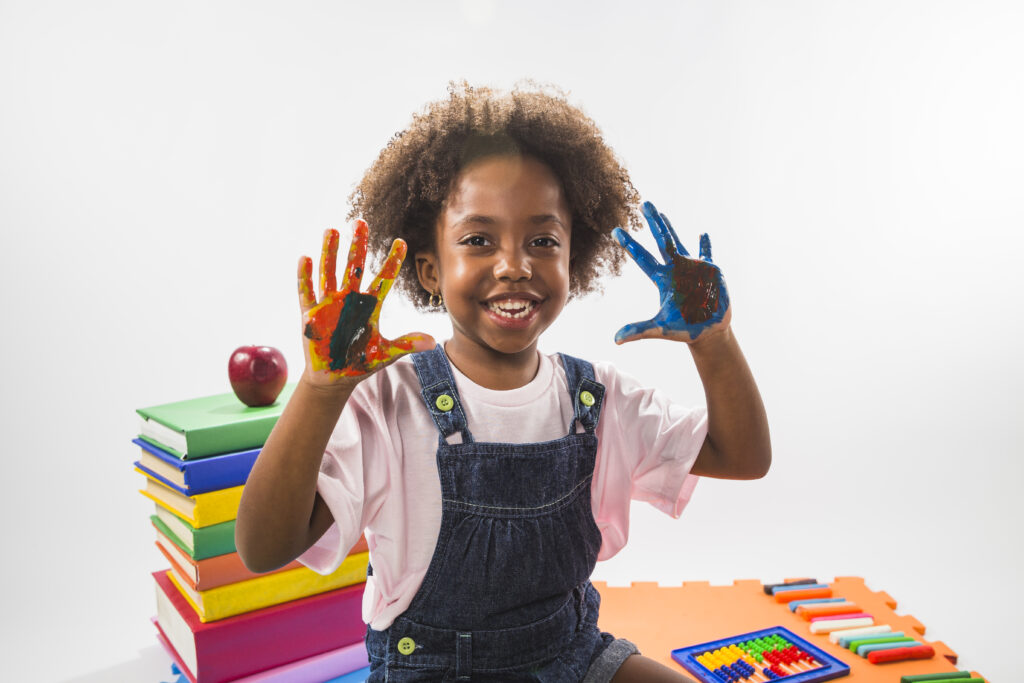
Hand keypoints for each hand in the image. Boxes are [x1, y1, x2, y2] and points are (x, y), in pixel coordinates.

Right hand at [298, 220, 434, 383]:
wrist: (334, 377)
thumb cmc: (360, 362)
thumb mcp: (385, 353)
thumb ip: (406, 344)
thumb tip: (432, 342)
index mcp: (370, 305)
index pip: (384, 279)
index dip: (392, 261)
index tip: (401, 242)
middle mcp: (350, 299)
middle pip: (354, 267)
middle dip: (357, 245)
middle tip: (361, 222)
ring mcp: (329, 304)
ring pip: (329, 272)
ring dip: (329, 253)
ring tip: (331, 231)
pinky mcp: (311, 315)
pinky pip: (307, 292)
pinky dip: (305, 277)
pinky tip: (305, 258)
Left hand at [612, 201, 730, 343]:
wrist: (708, 331)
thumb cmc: (684, 330)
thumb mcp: (661, 329)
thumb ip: (639, 330)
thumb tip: (616, 339)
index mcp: (663, 279)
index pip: (643, 258)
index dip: (630, 245)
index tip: (616, 230)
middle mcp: (675, 269)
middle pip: (661, 241)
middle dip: (653, 223)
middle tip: (643, 204)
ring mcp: (692, 268)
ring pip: (678, 241)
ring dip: (670, 226)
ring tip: (660, 211)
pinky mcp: (710, 271)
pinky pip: (707, 254)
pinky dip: (705, 244)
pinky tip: (702, 234)